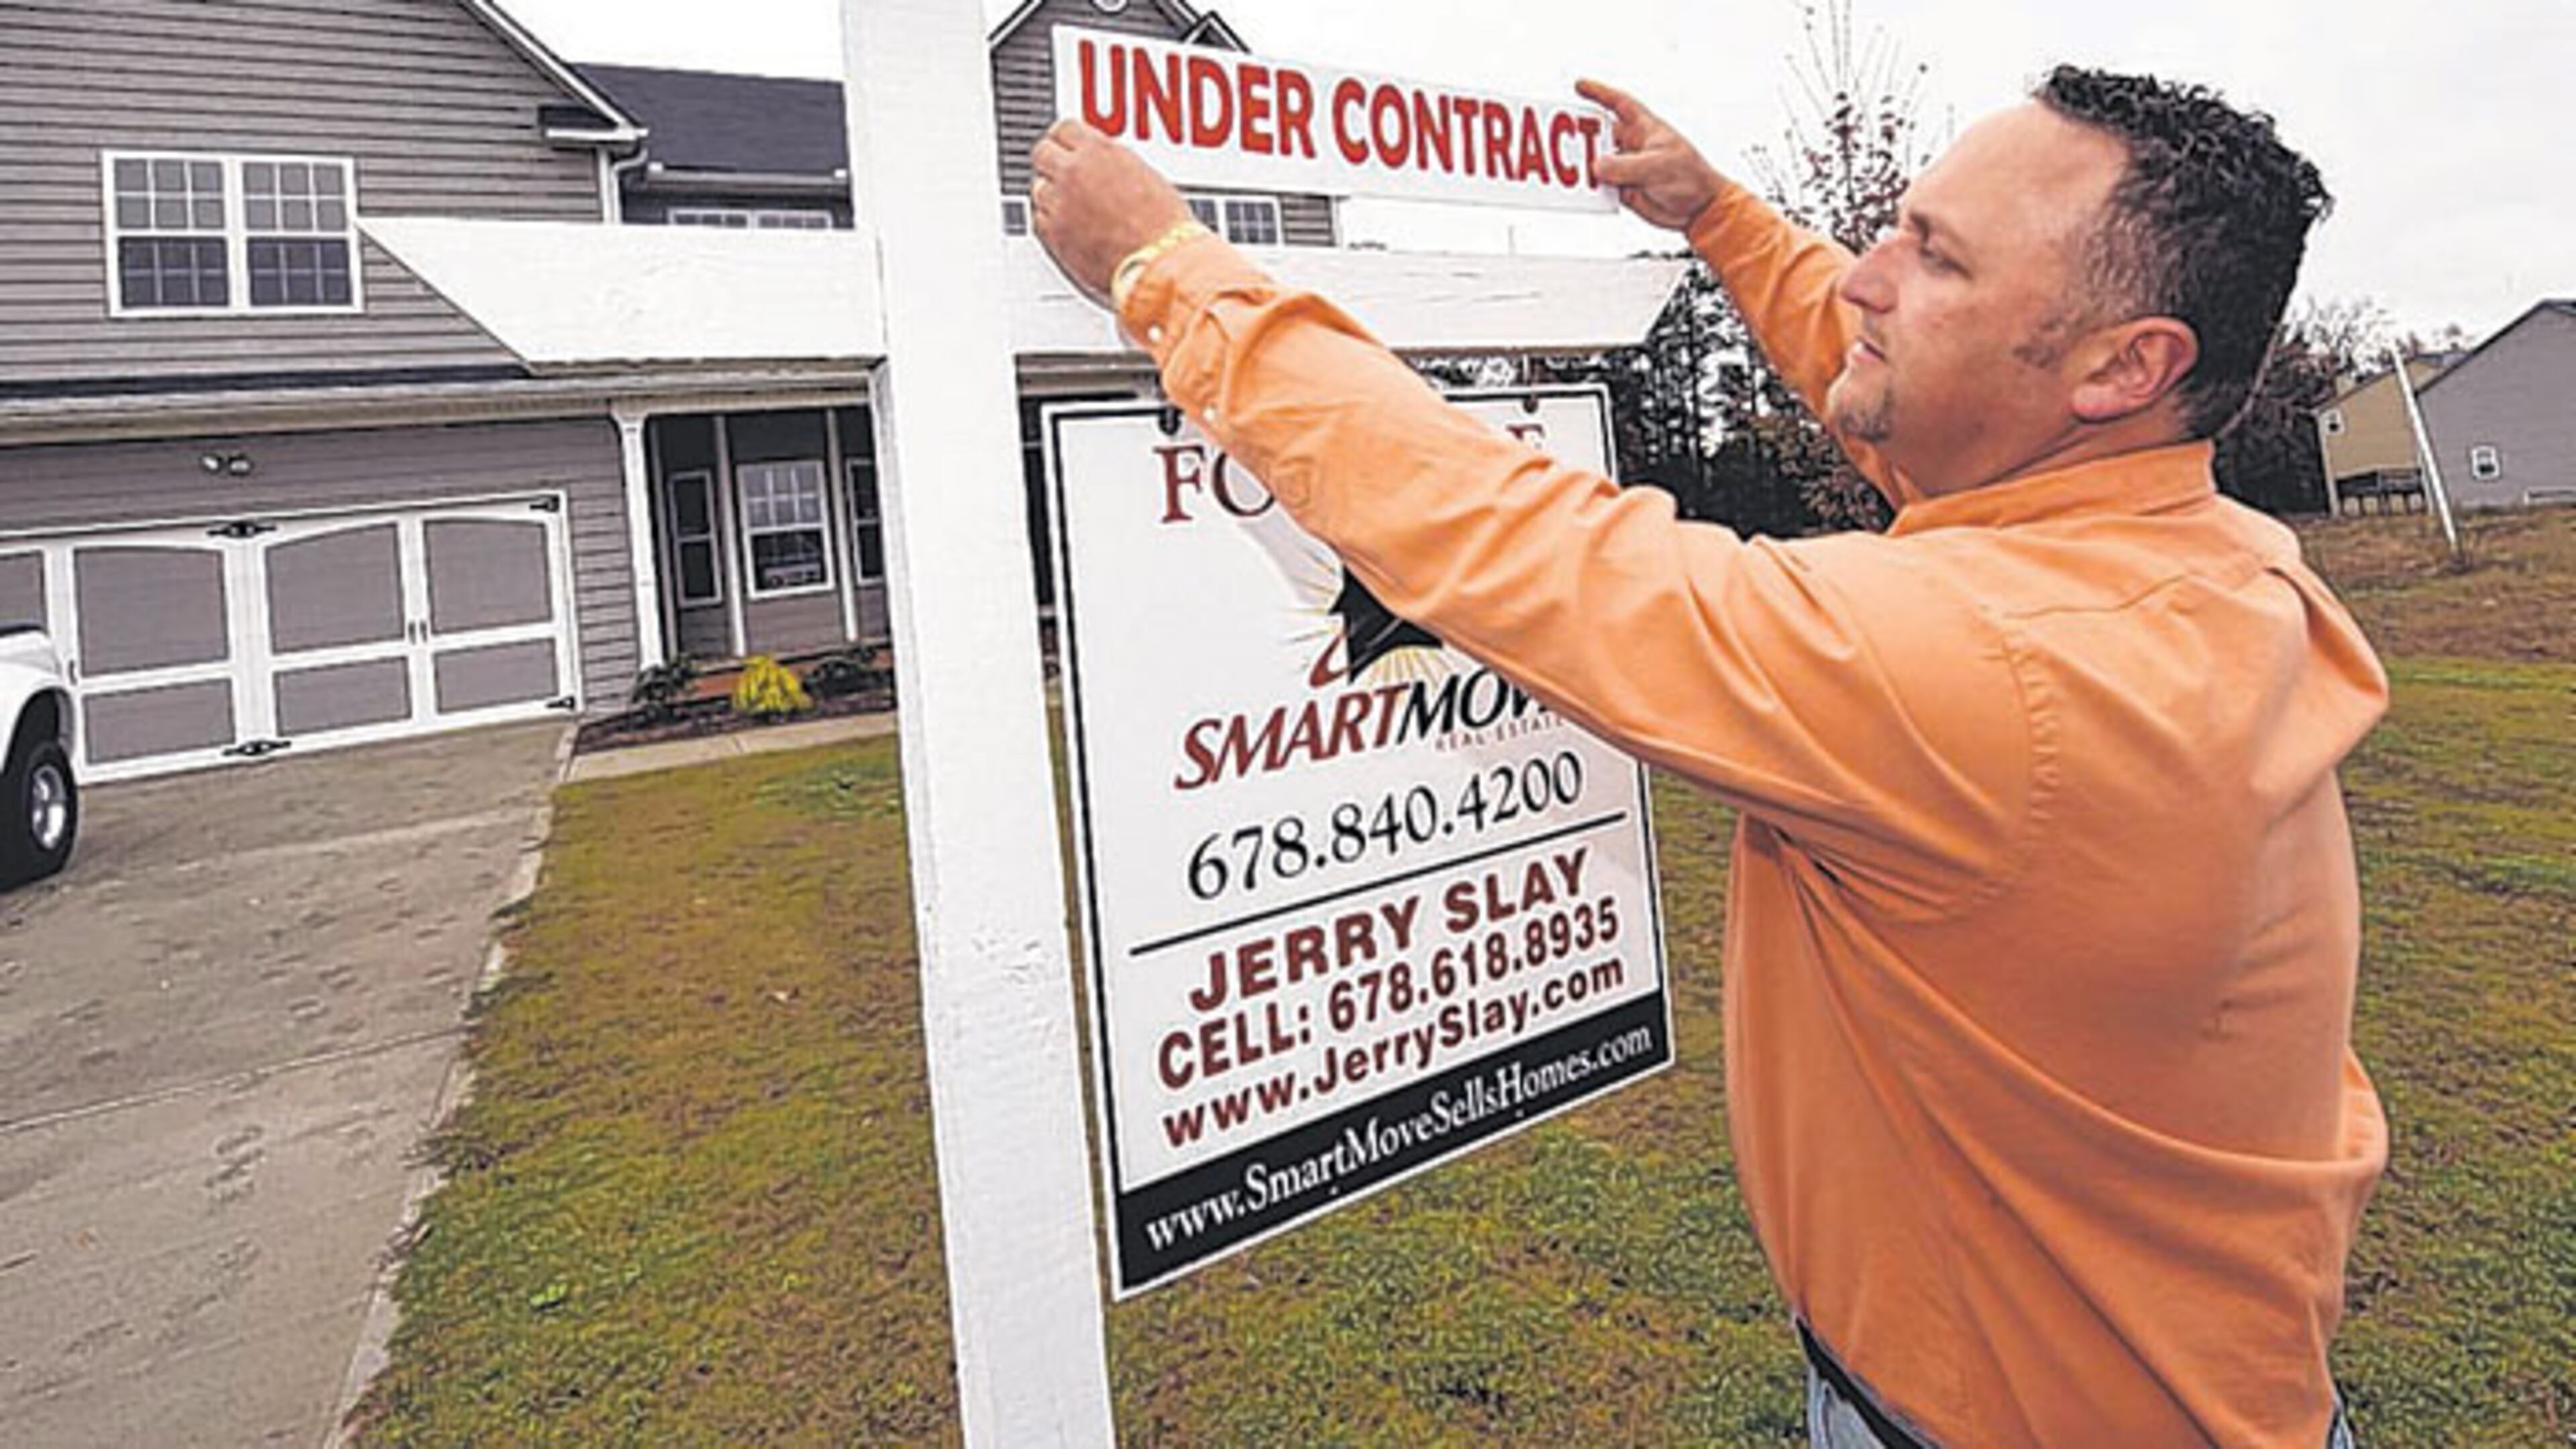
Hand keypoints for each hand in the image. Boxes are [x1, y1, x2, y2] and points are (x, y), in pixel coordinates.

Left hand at [1030, 120, 1195, 309]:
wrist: (1160, 263)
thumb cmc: (1164, 227)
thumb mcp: (1145, 177)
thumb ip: (1114, 165)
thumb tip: (1104, 166)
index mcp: (1099, 151)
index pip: (1064, 129)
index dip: (1066, 139)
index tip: (1067, 144)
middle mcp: (1073, 173)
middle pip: (1042, 153)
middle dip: (1052, 162)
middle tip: (1062, 173)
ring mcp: (1060, 204)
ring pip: (1038, 189)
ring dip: (1051, 194)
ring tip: (1072, 207)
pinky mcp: (1054, 236)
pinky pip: (1039, 220)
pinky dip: (1050, 222)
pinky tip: (1069, 228)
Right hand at [1578, 79, 1728, 232]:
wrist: (1700, 209)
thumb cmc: (1692, 178)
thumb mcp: (1660, 166)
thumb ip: (1627, 166)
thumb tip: (1597, 167)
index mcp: (1646, 128)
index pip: (1619, 103)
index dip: (1599, 92)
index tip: (1579, 86)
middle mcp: (1633, 145)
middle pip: (1600, 133)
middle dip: (1580, 133)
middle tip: (1559, 135)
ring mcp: (1627, 168)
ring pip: (1596, 162)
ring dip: (1582, 165)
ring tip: (1565, 167)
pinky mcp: (1623, 189)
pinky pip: (1599, 187)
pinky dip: (1589, 189)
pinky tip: (1580, 191)